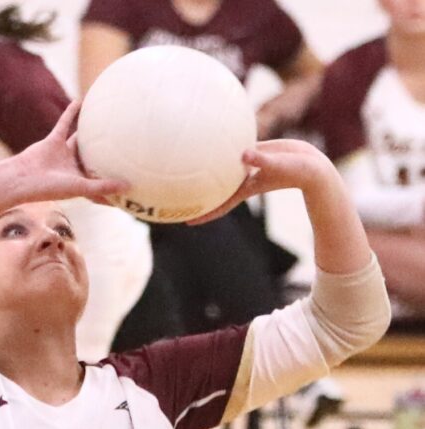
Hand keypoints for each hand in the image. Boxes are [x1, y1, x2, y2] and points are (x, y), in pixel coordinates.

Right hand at [14, 102, 128, 203]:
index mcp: (80, 182)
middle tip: (123, 146)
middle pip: (93, 160)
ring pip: (80, 140)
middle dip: (105, 156)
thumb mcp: (81, 187)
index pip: (101, 182)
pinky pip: (65, 123)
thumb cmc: (51, 188)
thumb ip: (104, 186)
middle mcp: (73, 168)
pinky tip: (81, 101)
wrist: (24, 178)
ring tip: (104, 120)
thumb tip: (129, 187)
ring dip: (90, 132)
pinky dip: (71, 112)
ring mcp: (63, 154)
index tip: (131, 177)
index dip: (114, 181)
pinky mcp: (53, 141)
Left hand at [187, 139, 335, 225]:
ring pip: (224, 173)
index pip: (222, 204)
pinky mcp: (256, 156)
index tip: (187, 222)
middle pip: (218, 191)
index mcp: (248, 187)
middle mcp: (245, 179)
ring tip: (189, 170)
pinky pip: (236, 154)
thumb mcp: (281, 165)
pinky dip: (227, 152)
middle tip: (178, 199)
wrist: (315, 168)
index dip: (206, 213)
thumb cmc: (301, 171)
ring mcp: (250, 168)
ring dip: (210, 174)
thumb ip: (263, 160)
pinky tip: (215, 142)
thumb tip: (243, 154)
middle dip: (200, 197)